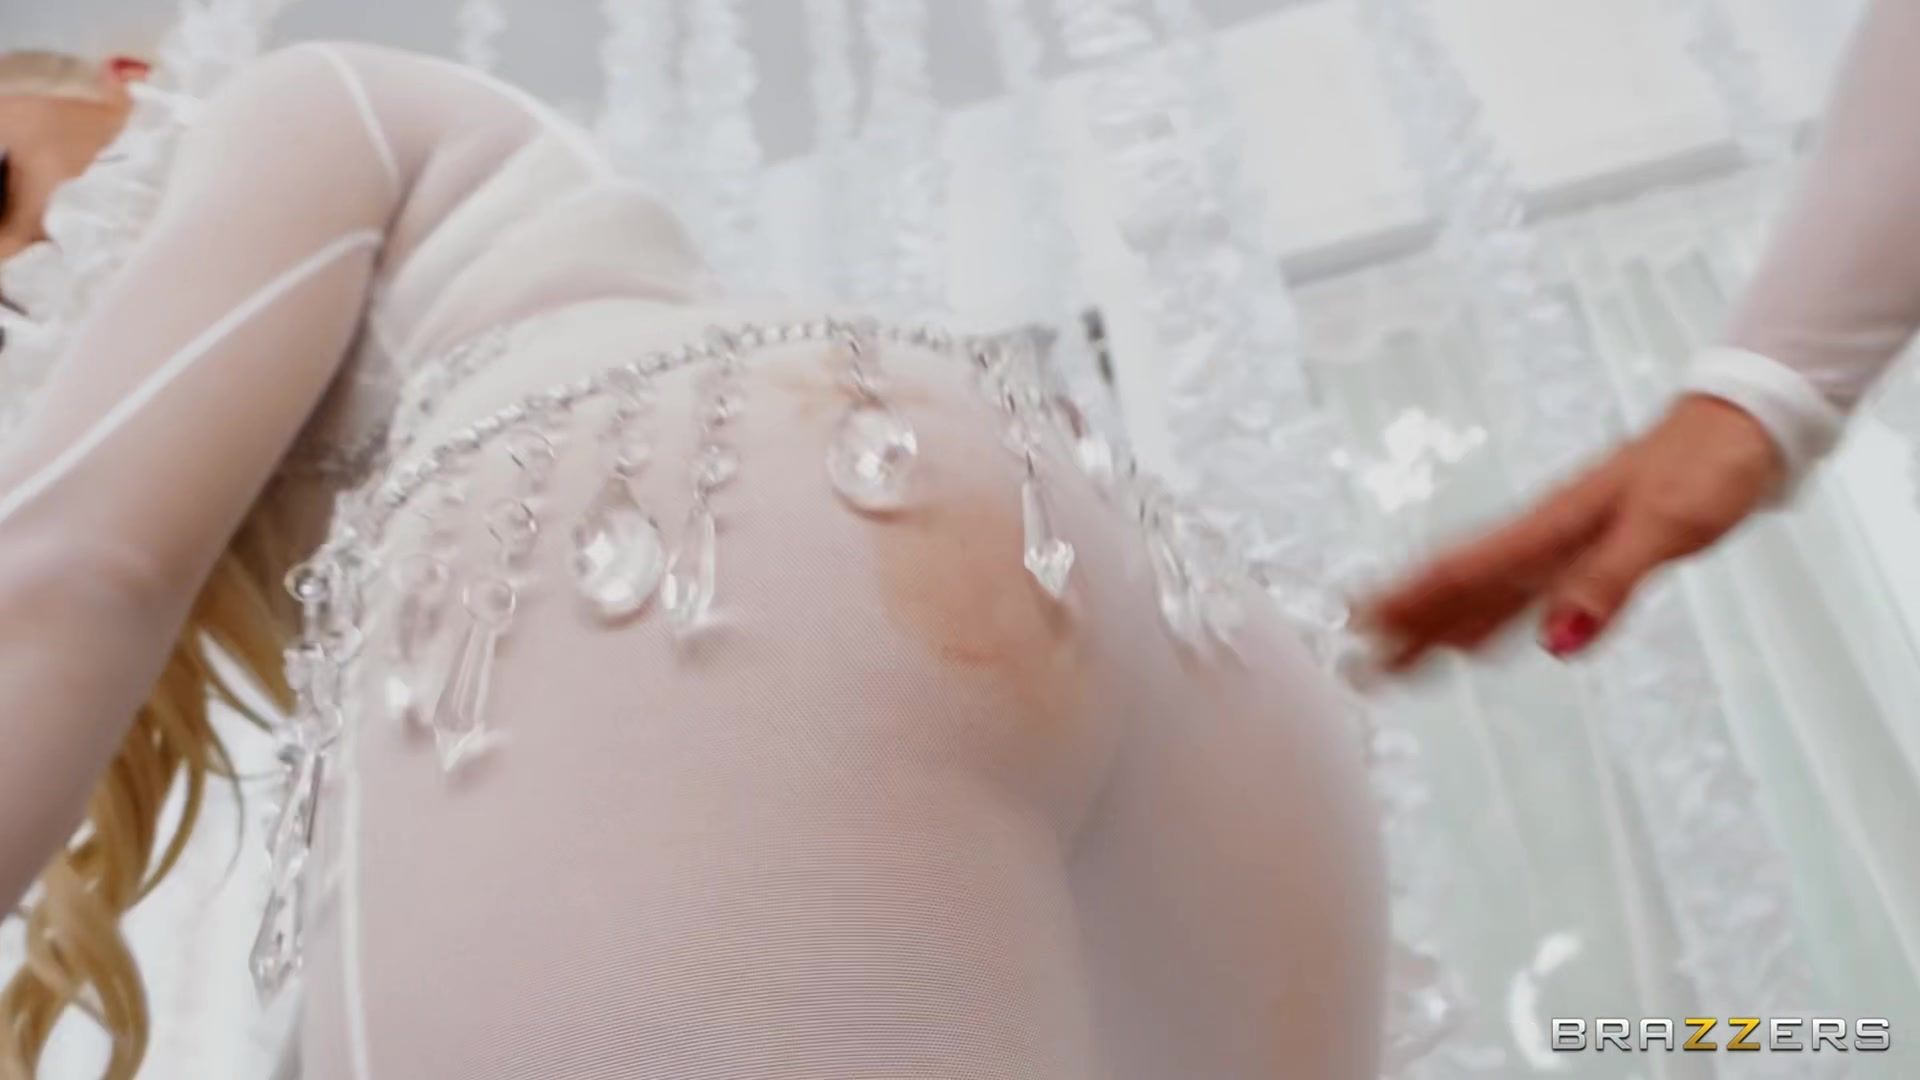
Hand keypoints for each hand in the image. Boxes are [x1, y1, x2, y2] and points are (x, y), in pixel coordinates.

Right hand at [1358, 394, 1786, 668]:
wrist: (1747, 427)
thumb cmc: (1708, 467)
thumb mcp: (1664, 527)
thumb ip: (1606, 583)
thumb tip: (1554, 644)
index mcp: (1550, 527)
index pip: (1464, 570)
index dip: (1411, 601)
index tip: (1360, 624)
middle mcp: (1545, 536)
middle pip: (1461, 586)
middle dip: (1409, 622)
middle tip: (1361, 663)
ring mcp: (1564, 543)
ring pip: (1486, 593)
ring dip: (1440, 626)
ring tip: (1398, 661)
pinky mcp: (1591, 550)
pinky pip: (1524, 592)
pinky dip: (1491, 620)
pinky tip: (1478, 642)